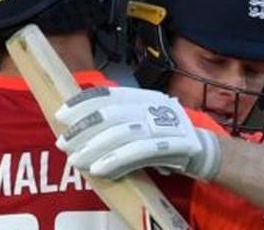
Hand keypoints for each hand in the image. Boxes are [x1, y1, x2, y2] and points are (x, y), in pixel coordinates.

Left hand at [55, 87, 220, 179]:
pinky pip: (137, 152)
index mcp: (143, 97)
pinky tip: (98, 169)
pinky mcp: (170, 145)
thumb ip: (119, 123)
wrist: (202, 151)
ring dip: (94, 147)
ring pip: (121, 133)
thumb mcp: (142, 122)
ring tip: (76, 160)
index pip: (109, 94)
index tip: (61, 114)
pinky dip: (115, 160)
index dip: (83, 102)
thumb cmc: (165, 138)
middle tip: (63, 143)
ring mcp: (162, 124)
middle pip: (111, 114)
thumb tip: (82, 131)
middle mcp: (152, 106)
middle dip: (83, 129)